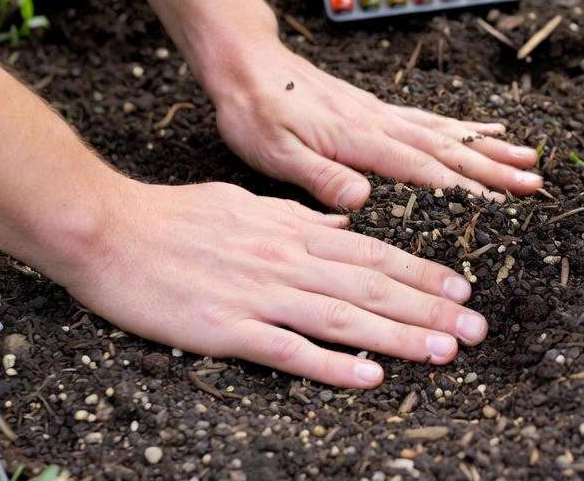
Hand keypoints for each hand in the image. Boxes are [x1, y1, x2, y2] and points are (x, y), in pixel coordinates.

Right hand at [66, 180, 487, 386]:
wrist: (106, 228)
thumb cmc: (175, 216)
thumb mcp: (248, 205)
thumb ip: (299, 218)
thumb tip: (342, 224)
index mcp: (293, 231)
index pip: (373, 253)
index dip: (421, 272)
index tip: (463, 289)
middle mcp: (287, 260)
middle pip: (372, 286)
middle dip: (430, 309)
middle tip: (477, 329)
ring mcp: (259, 294)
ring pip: (344, 317)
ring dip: (398, 337)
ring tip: (444, 352)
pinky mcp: (226, 329)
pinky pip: (288, 350)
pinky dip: (332, 365)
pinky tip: (368, 378)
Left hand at [205, 39, 542, 208]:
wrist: (245, 61)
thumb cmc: (255, 109)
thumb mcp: (274, 150)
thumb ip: (319, 176)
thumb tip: (360, 201)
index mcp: (360, 140)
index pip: (423, 170)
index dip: (464, 190)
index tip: (501, 206)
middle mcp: (381, 124)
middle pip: (450, 150)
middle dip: (494, 169)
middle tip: (535, 184)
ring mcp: (383, 114)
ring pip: (448, 133)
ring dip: (489, 149)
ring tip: (528, 158)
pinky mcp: (377, 109)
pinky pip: (432, 119)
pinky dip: (464, 127)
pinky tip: (485, 129)